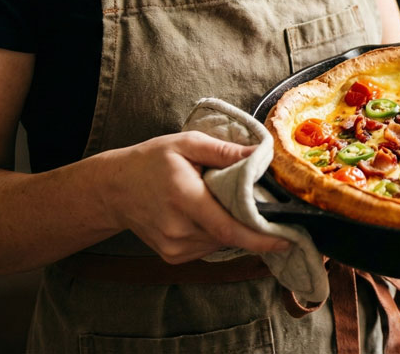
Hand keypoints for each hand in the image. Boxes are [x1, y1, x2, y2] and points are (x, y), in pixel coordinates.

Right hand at [101, 131, 290, 263]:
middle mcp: (178, 229)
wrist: (113, 190)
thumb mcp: (186, 144)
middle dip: (249, 221)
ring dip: (231, 225)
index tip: (287, 241)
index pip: (229, 227)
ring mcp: (174, 247)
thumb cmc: (150, 162)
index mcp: (184, 198)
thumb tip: (260, 155)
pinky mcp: (173, 256)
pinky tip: (204, 214)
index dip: (260, 238)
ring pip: (221, 242)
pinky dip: (216, 232)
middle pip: (230, 234)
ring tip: (218, 201)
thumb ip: (224, 151)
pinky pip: (208, 246)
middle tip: (256, 202)